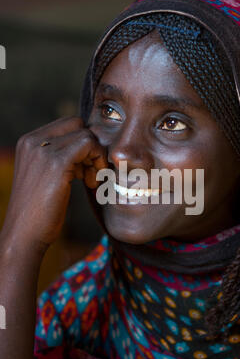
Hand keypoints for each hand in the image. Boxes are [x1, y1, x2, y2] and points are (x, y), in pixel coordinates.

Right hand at [1, 117, 107, 249]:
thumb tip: (87, 150)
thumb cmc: (38, 211)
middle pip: (78, 124)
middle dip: (91, 146)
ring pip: (86, 134)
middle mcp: (32, 140)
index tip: (85, 169)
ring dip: (96, 157)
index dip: (83, 144)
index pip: (67, 125)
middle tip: (91, 172)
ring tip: (91, 181)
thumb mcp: (46, 177)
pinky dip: (97, 162)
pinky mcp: (56, 162)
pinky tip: (91, 183)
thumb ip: (60, 159)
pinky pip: (89, 145)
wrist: (24, 234)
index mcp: (28, 142)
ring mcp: (43, 149)